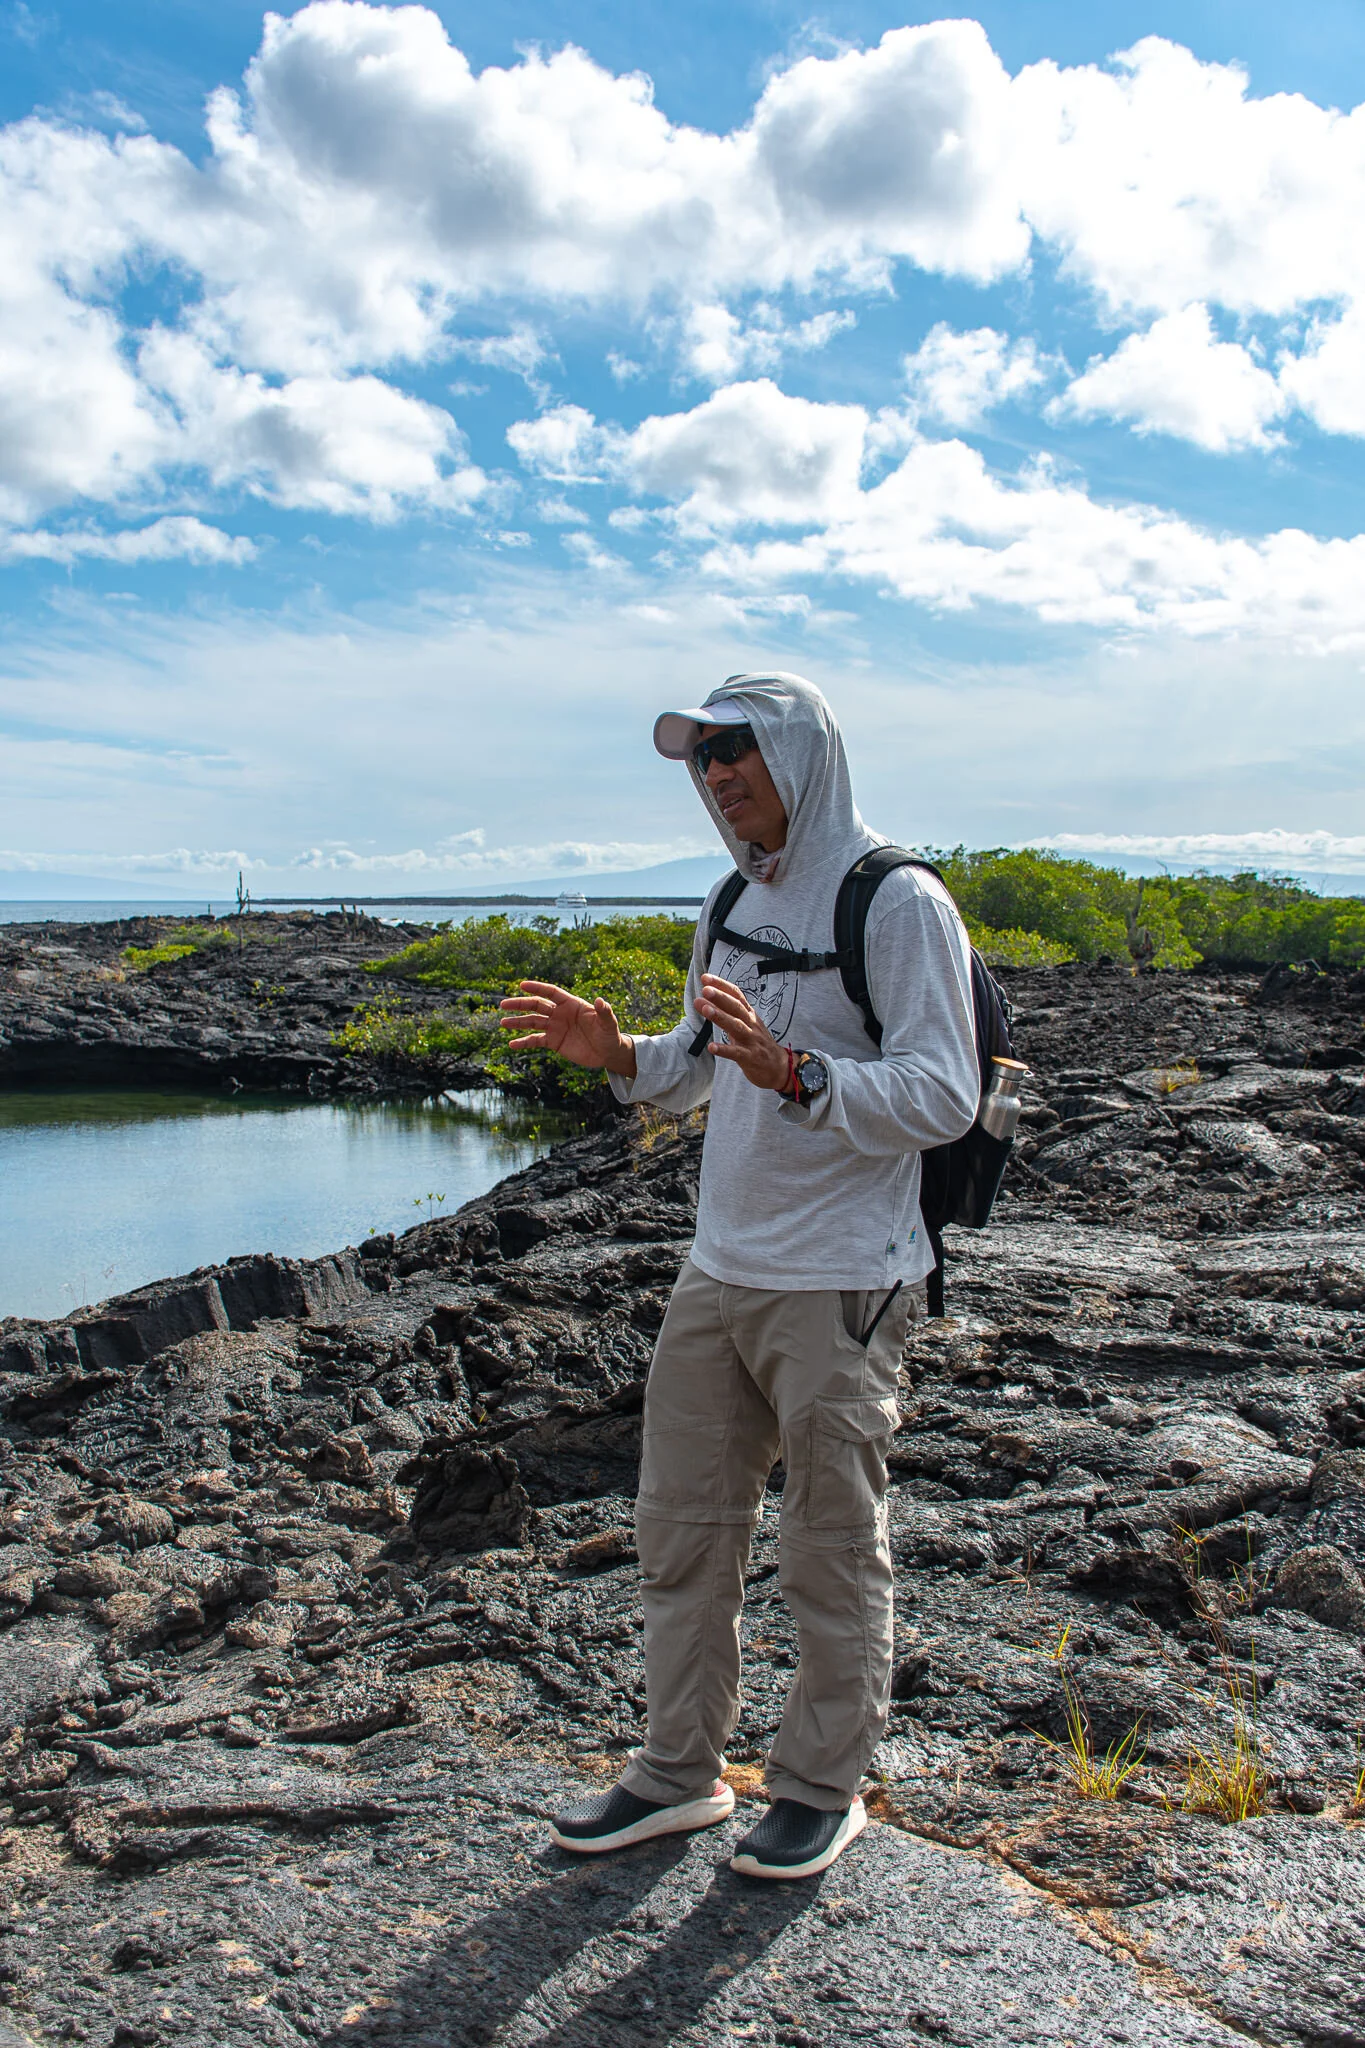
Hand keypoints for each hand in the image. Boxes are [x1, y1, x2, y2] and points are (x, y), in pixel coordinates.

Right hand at [499, 980, 637, 1076]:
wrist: (608, 1053)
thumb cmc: (610, 1034)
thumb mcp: (608, 1024)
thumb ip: (604, 1012)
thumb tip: (600, 1000)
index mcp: (571, 1004)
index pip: (551, 992)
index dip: (537, 988)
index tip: (522, 985)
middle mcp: (560, 1014)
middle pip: (537, 1005)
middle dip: (520, 1004)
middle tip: (503, 1004)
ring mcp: (555, 1027)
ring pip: (532, 1022)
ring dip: (517, 1022)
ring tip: (503, 1022)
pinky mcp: (554, 1042)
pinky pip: (535, 1040)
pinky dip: (523, 1042)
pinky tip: (512, 1044)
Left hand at [696, 974, 789, 1091]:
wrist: (780, 1067)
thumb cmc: (758, 1044)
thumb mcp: (746, 1025)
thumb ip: (729, 1014)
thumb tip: (707, 1001)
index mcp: (749, 1015)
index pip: (736, 995)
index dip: (722, 985)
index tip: (705, 977)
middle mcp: (751, 1024)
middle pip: (736, 1007)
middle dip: (720, 997)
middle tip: (705, 990)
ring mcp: (752, 1041)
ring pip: (736, 1026)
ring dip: (720, 1017)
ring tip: (705, 1009)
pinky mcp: (750, 1057)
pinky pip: (736, 1053)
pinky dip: (724, 1049)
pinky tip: (711, 1047)